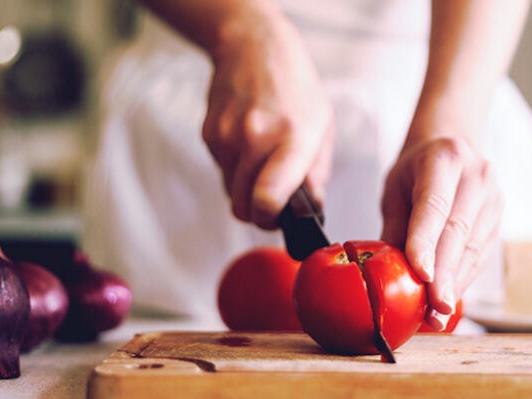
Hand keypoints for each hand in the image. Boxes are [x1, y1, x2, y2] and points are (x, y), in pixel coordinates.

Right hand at [201, 5, 332, 227]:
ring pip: (230, 192)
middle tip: (273, 201)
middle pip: (243, 206)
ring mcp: (227, 136)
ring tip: (263, 162)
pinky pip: (221, 171)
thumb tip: (311, 211)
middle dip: (258, 213)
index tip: (278, 216)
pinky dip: (234, 169)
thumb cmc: (295, 88)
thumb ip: (317, 174)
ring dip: (246, 189)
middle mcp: (255, 137)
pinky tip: (248, 144)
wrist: (252, 47)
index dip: (270, 219)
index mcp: (292, 137)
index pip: (268, 198)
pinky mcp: (209, 135)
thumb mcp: (322, 127)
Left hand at [380, 137, 502, 330]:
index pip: (435, 206)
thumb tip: (387, 273)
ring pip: (473, 250)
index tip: (421, 275)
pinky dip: (463, 281)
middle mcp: (477, 177)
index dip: (427, 242)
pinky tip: (448, 301)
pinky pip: (481, 256)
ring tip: (436, 315)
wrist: (451, 148)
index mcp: (445, 159)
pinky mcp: (500, 220)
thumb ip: (394, 226)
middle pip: (458, 233)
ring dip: (454, 285)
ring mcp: (495, 199)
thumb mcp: (395, 189)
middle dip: (444, 276)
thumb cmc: (415, 171)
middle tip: (432, 309)